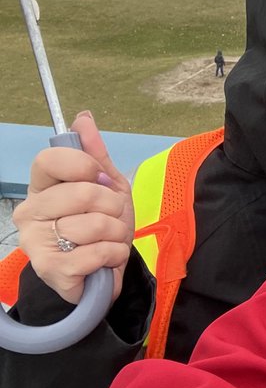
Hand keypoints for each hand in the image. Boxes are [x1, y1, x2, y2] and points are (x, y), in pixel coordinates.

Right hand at [12, 111, 134, 305]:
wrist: (105, 270)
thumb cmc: (104, 225)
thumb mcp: (107, 185)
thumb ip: (95, 153)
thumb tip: (83, 117)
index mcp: (41, 188)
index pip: (50, 159)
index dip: (83, 165)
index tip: (98, 178)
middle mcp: (29, 212)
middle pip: (82, 193)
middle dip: (112, 207)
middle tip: (110, 218)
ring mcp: (35, 242)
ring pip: (95, 224)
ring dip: (116, 234)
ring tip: (107, 241)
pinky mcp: (50, 269)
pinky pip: (98, 251)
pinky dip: (114, 254)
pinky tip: (105, 259)